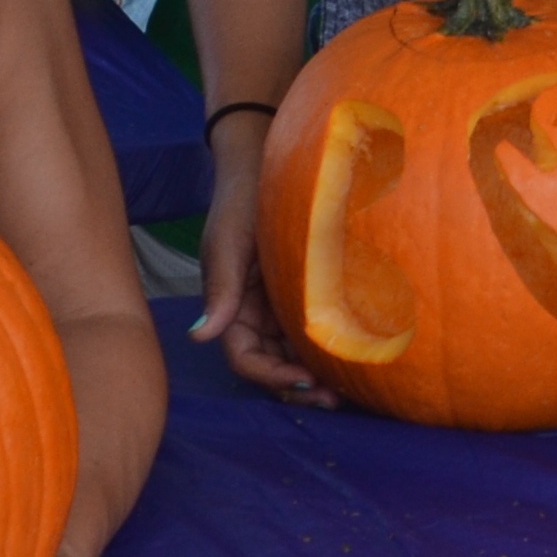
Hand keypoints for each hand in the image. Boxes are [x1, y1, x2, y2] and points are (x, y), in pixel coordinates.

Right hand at [195, 112, 327, 398]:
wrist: (268, 160)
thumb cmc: (244, 198)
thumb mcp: (229, 242)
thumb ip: (221, 290)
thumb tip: (200, 337)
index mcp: (230, 307)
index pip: (245, 358)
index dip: (271, 376)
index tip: (304, 378)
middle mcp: (255, 314)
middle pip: (273, 365)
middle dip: (299, 386)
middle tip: (336, 397)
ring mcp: (280, 306)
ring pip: (296, 353)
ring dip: (317, 373)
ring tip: (351, 386)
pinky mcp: (304, 292)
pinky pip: (316, 329)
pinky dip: (330, 346)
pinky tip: (357, 353)